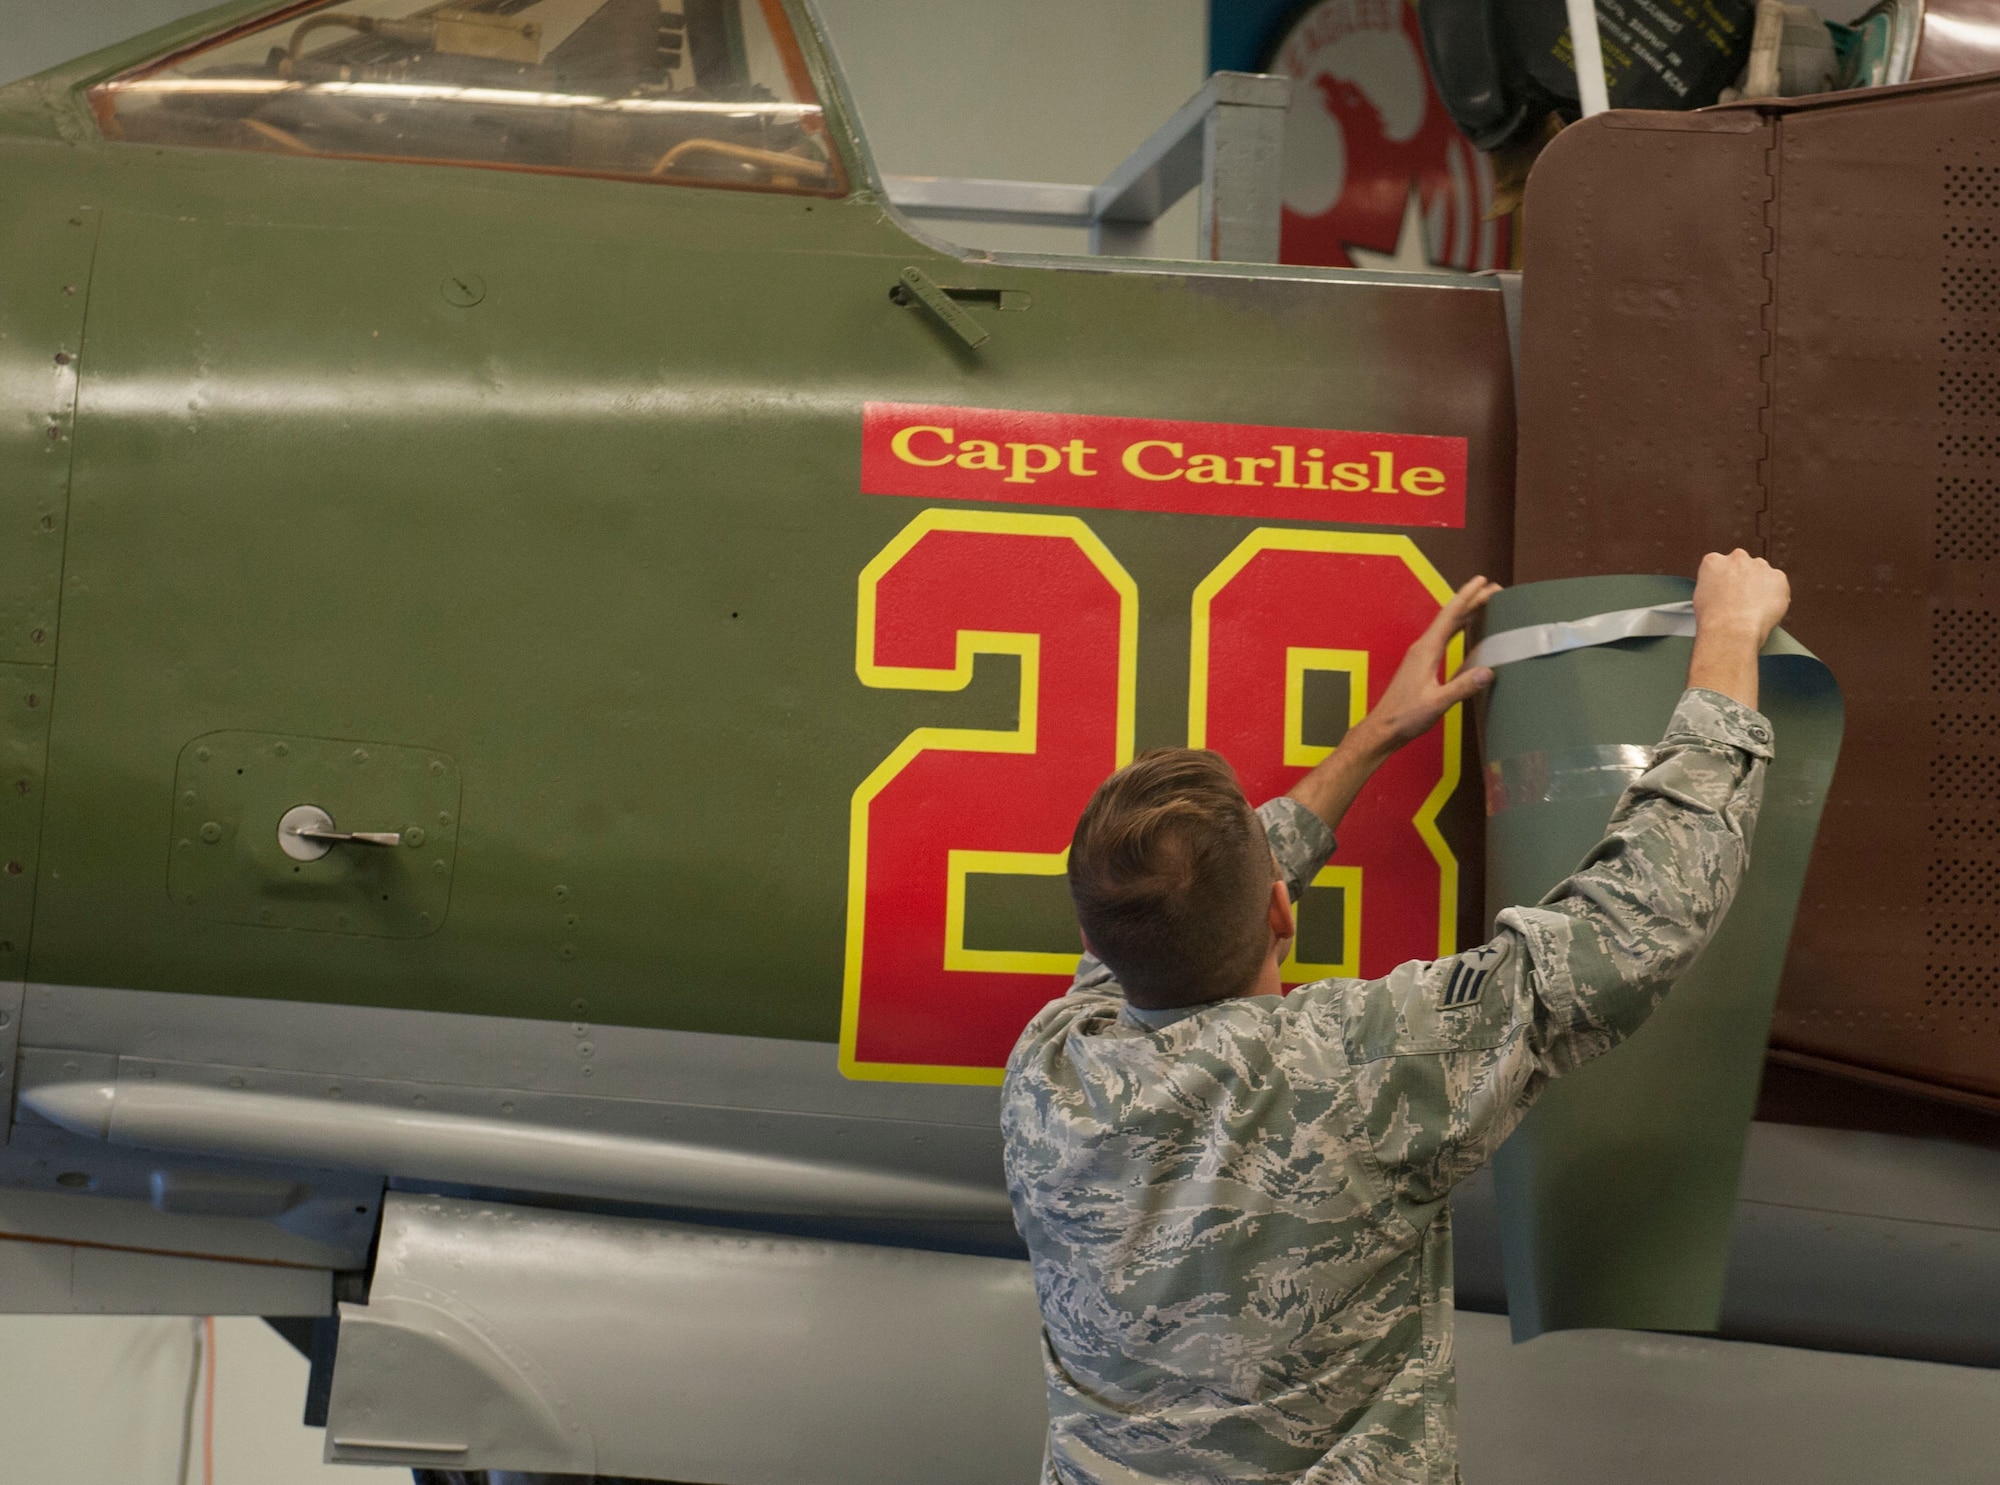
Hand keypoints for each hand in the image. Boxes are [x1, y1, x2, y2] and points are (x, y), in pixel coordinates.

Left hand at [1348, 575, 1502, 754]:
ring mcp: (1421, 655)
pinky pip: (1444, 638)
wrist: (1384, 728)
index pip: (1450, 615)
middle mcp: (1422, 648)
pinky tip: (1467, 630)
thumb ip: (1463, 687)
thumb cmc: (1405, 716)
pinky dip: (1458, 628)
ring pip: (1447, 626)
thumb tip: (1488, 672)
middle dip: (1472, 600)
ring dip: (1466, 612)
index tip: (1482, 581)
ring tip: (1485, 602)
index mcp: (1426, 651)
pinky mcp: (1422, 664)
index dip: (1467, 596)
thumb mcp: (1438, 703)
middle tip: (1493, 589)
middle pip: (1451, 616)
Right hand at [1693, 549, 1789, 644]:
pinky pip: (1778, 585)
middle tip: (1740, 600)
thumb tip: (1721, 591)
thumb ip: (1713, 585)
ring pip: (1762, 574)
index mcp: (1714, 561)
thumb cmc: (1713, 619)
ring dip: (1760, 586)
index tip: (1726, 590)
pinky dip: (1775, 595)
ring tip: (1752, 608)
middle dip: (1743, 579)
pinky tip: (1764, 609)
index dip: (1724, 580)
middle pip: (1743, 565)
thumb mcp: (1700, 596)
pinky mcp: (1778, 577)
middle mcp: (1737, 558)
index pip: (1720, 564)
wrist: (1732, 629)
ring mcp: (1759, 566)